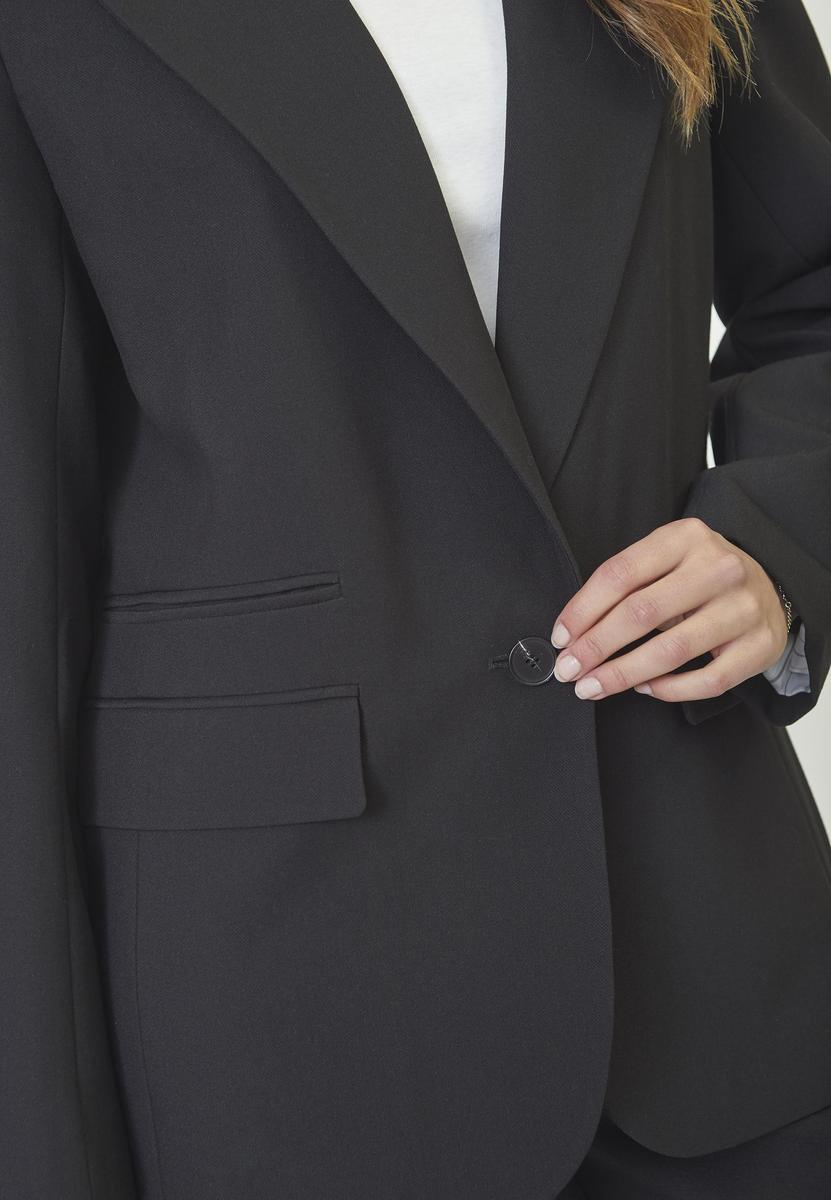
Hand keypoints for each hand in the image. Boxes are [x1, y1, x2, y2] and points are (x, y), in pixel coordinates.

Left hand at [549, 517, 789, 702]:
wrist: (769, 586)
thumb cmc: (699, 576)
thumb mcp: (666, 559)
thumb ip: (626, 585)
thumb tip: (572, 633)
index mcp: (686, 538)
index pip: (621, 574)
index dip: (583, 610)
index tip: (561, 638)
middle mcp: (719, 569)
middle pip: (642, 612)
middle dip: (596, 646)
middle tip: (568, 670)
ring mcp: (744, 608)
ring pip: (672, 649)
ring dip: (623, 674)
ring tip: (592, 686)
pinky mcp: (761, 645)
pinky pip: (708, 680)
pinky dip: (669, 689)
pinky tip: (644, 688)